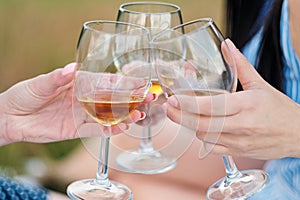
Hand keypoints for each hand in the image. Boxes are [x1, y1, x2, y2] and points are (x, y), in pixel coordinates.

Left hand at [0, 63, 153, 145]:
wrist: (10, 118)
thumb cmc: (24, 95)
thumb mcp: (40, 84)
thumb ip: (57, 78)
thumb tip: (72, 69)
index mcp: (78, 84)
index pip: (105, 81)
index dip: (122, 81)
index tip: (140, 81)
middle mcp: (84, 99)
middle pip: (112, 99)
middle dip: (131, 98)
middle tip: (149, 98)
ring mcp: (82, 115)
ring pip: (108, 115)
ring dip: (125, 115)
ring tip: (139, 115)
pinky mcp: (77, 129)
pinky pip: (96, 130)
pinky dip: (109, 130)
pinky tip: (122, 128)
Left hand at [164, 39, 299, 159]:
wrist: (297, 134)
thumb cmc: (280, 110)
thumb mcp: (260, 84)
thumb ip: (240, 65)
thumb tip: (227, 46)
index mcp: (246, 105)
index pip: (210, 106)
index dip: (188, 104)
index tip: (174, 98)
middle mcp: (241, 125)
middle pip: (201, 124)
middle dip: (179, 116)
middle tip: (169, 107)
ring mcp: (238, 141)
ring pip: (203, 136)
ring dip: (189, 125)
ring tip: (181, 114)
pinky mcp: (237, 152)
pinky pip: (211, 148)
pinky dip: (201, 137)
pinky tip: (199, 127)